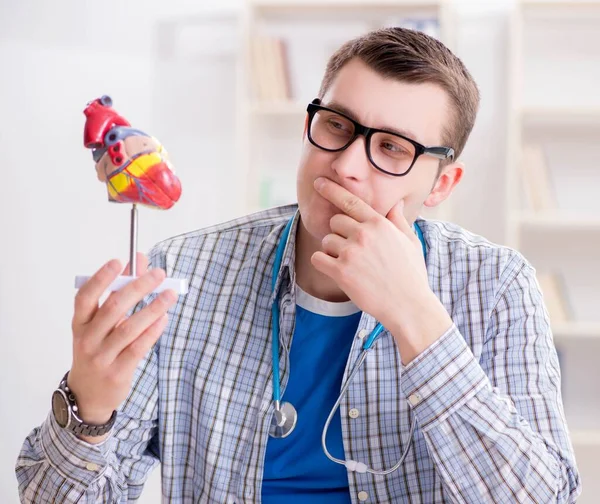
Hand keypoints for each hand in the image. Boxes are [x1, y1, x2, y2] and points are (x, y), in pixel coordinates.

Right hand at [67, 253, 176, 437]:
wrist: (88, 395)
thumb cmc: (98, 350)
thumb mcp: (100, 324)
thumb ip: (119, 292)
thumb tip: (139, 262)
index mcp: (80, 324)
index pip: (85, 297)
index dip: (101, 278)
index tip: (119, 261)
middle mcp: (88, 339)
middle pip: (113, 308)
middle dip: (138, 287)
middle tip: (158, 274)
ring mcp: (102, 357)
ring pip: (129, 328)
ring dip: (153, 308)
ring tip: (170, 294)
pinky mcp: (118, 372)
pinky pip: (138, 348)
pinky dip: (153, 331)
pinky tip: (165, 318)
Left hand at [311, 177, 451, 362]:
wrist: (408, 305)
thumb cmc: (411, 275)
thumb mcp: (411, 243)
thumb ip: (399, 221)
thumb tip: (397, 204)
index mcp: (379, 224)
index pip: (350, 201)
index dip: (331, 190)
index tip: (319, 183)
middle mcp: (364, 234)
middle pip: (335, 222)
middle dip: (340, 233)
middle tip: (353, 250)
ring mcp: (351, 253)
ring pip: (326, 241)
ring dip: (333, 251)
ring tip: (351, 265)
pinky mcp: (341, 272)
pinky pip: (318, 259)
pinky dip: (323, 263)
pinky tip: (336, 270)